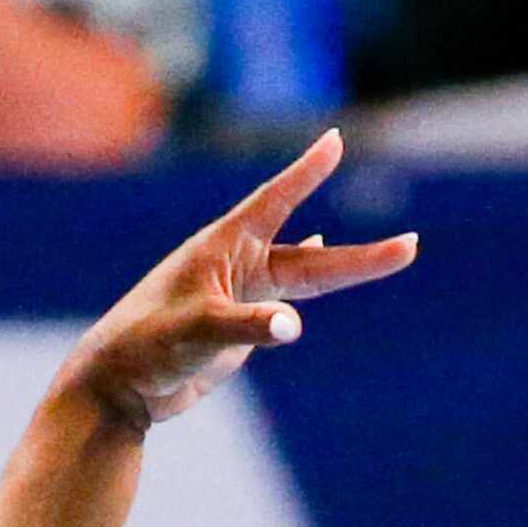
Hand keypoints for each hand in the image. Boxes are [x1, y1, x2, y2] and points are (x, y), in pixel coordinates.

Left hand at [55, 130, 418, 429]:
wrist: (116, 387)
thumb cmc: (144, 348)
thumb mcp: (194, 333)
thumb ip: (243, 327)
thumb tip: (290, 325)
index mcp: (221, 249)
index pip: (275, 201)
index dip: (306, 172)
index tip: (336, 140)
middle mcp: (234, 265)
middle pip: (311, 257)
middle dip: (360, 256)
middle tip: (411, 246)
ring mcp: (238, 294)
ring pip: (304, 277)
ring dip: (345, 266)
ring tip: (396, 251)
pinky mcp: (237, 324)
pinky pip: (284, 295)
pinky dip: (308, 279)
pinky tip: (322, 256)